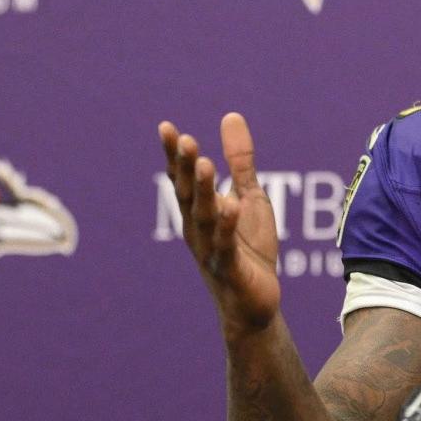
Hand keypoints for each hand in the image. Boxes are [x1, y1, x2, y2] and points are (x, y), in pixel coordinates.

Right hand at [159, 113, 280, 337]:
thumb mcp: (249, 198)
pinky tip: (231, 206)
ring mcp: (212, 251)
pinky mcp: (232, 270)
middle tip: (185, 140)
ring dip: (202, 192)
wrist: (254, 304)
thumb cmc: (249, 250)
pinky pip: (227, 246)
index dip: (174, 156)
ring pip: (204, 218)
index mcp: (199, 212)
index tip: (166, 128)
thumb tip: (231, 116)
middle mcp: (198, 230)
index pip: (182, 179)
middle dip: (185, 168)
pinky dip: (227, 227)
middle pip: (188, 195)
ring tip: (203, 164)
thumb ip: (240, 162)